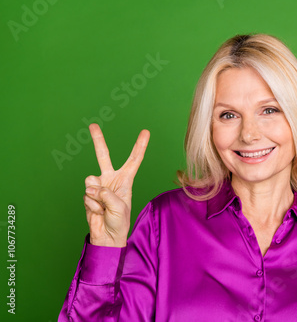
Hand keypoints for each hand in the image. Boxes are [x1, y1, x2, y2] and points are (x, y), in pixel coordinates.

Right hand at [83, 124, 149, 246]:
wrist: (107, 236)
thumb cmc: (119, 221)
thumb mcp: (119, 207)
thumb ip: (107, 195)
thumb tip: (93, 186)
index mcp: (125, 180)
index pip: (134, 160)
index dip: (139, 146)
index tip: (145, 132)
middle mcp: (111, 179)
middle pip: (104, 156)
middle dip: (98, 140)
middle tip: (92, 125)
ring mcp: (98, 186)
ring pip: (90, 180)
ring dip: (96, 196)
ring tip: (103, 207)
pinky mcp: (88, 194)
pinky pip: (86, 196)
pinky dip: (92, 206)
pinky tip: (97, 212)